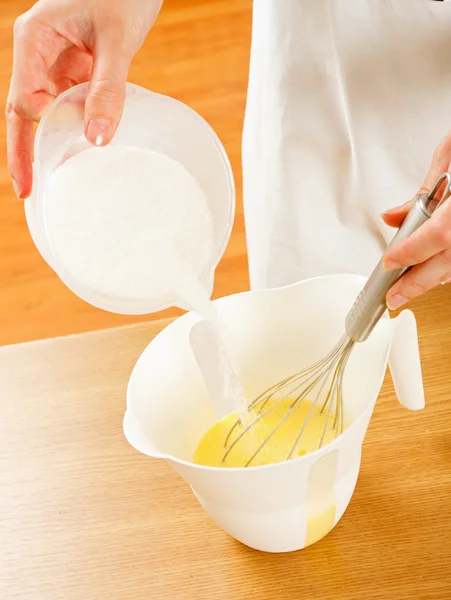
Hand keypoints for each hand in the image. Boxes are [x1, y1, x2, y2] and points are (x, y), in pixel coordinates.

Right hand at [6, 0, 162, 198]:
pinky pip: (72, 104)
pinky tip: (86, 149)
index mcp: (34, 40)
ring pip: (49, 111)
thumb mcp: (117, 42)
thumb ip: (108, 88)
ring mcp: (57, 61)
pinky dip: (79, 126)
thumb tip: (97, 138)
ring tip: (58, 178)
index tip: (43, 172)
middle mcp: (39, 53)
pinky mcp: (77, 68)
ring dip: (55, 140)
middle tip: (27, 191)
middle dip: (26, 150)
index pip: (24, 101)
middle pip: (25, 111)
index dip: (31, 140)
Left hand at [382, 131, 450, 309]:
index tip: (390, 262)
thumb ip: (424, 189)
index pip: (438, 235)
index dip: (410, 253)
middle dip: (417, 283)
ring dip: (437, 278)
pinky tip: (442, 273)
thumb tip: (395, 216)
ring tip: (413, 286)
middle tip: (395, 296)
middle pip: (449, 262)